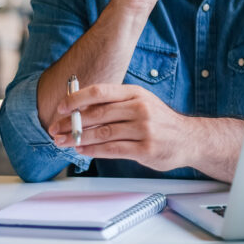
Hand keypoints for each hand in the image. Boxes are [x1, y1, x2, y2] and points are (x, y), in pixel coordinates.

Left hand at [48, 83, 191, 170]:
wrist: (189, 138)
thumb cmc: (160, 121)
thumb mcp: (141, 103)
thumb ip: (115, 105)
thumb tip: (81, 108)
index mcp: (136, 93)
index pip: (100, 91)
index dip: (77, 99)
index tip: (60, 108)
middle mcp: (140, 108)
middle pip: (97, 114)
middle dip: (72, 123)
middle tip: (55, 129)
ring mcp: (144, 129)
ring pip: (102, 133)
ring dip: (78, 139)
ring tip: (63, 142)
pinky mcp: (145, 149)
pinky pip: (112, 150)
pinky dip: (93, 151)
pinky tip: (82, 151)